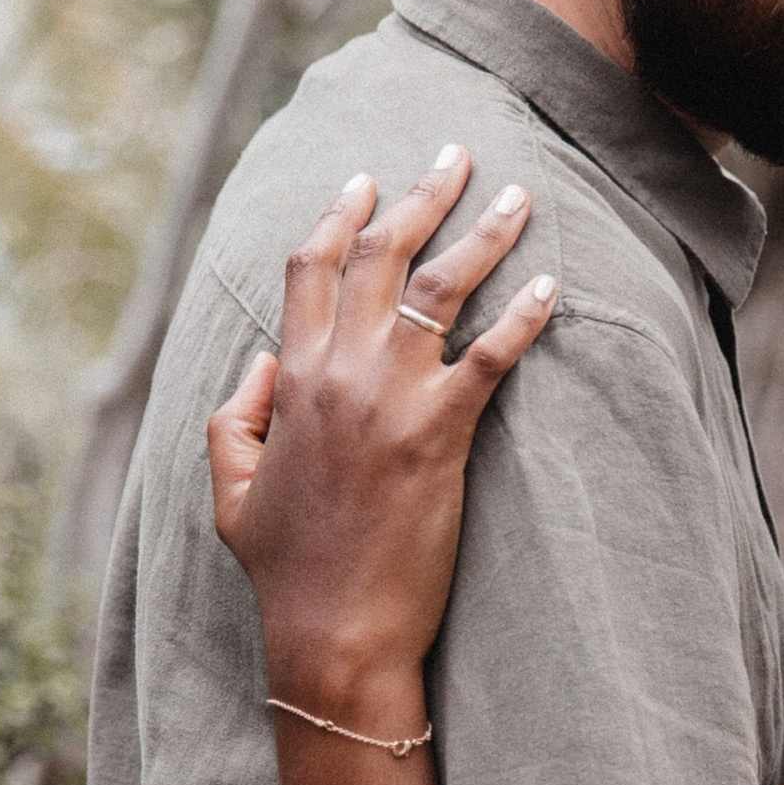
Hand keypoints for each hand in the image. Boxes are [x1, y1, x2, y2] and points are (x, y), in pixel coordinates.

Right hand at [206, 155, 553, 705]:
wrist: (332, 632)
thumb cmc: (286, 568)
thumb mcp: (229, 485)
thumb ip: (236, 413)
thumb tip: (264, 359)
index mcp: (290, 378)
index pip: (310, 270)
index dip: (338, 215)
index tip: (366, 178)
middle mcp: (338, 373)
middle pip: (380, 255)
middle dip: (420, 193)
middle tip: (457, 152)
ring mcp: (390, 400)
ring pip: (438, 288)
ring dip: (484, 233)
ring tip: (521, 196)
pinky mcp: (439, 436)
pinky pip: (489, 357)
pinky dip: (524, 316)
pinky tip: (554, 286)